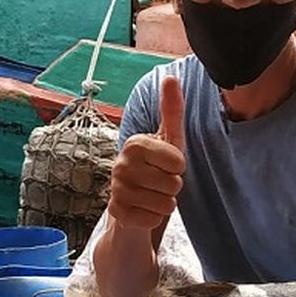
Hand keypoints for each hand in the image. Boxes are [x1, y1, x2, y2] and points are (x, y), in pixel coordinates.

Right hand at [108, 76, 184, 230]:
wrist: (134, 206)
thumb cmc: (155, 170)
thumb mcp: (169, 140)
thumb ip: (171, 111)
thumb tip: (170, 76)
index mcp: (135, 143)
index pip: (178, 161)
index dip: (179, 168)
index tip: (167, 166)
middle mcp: (120, 164)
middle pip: (174, 183)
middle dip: (174, 188)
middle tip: (160, 184)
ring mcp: (116, 189)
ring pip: (166, 204)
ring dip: (165, 204)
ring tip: (153, 197)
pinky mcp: (117, 213)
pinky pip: (153, 220)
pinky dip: (154, 219)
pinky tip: (145, 211)